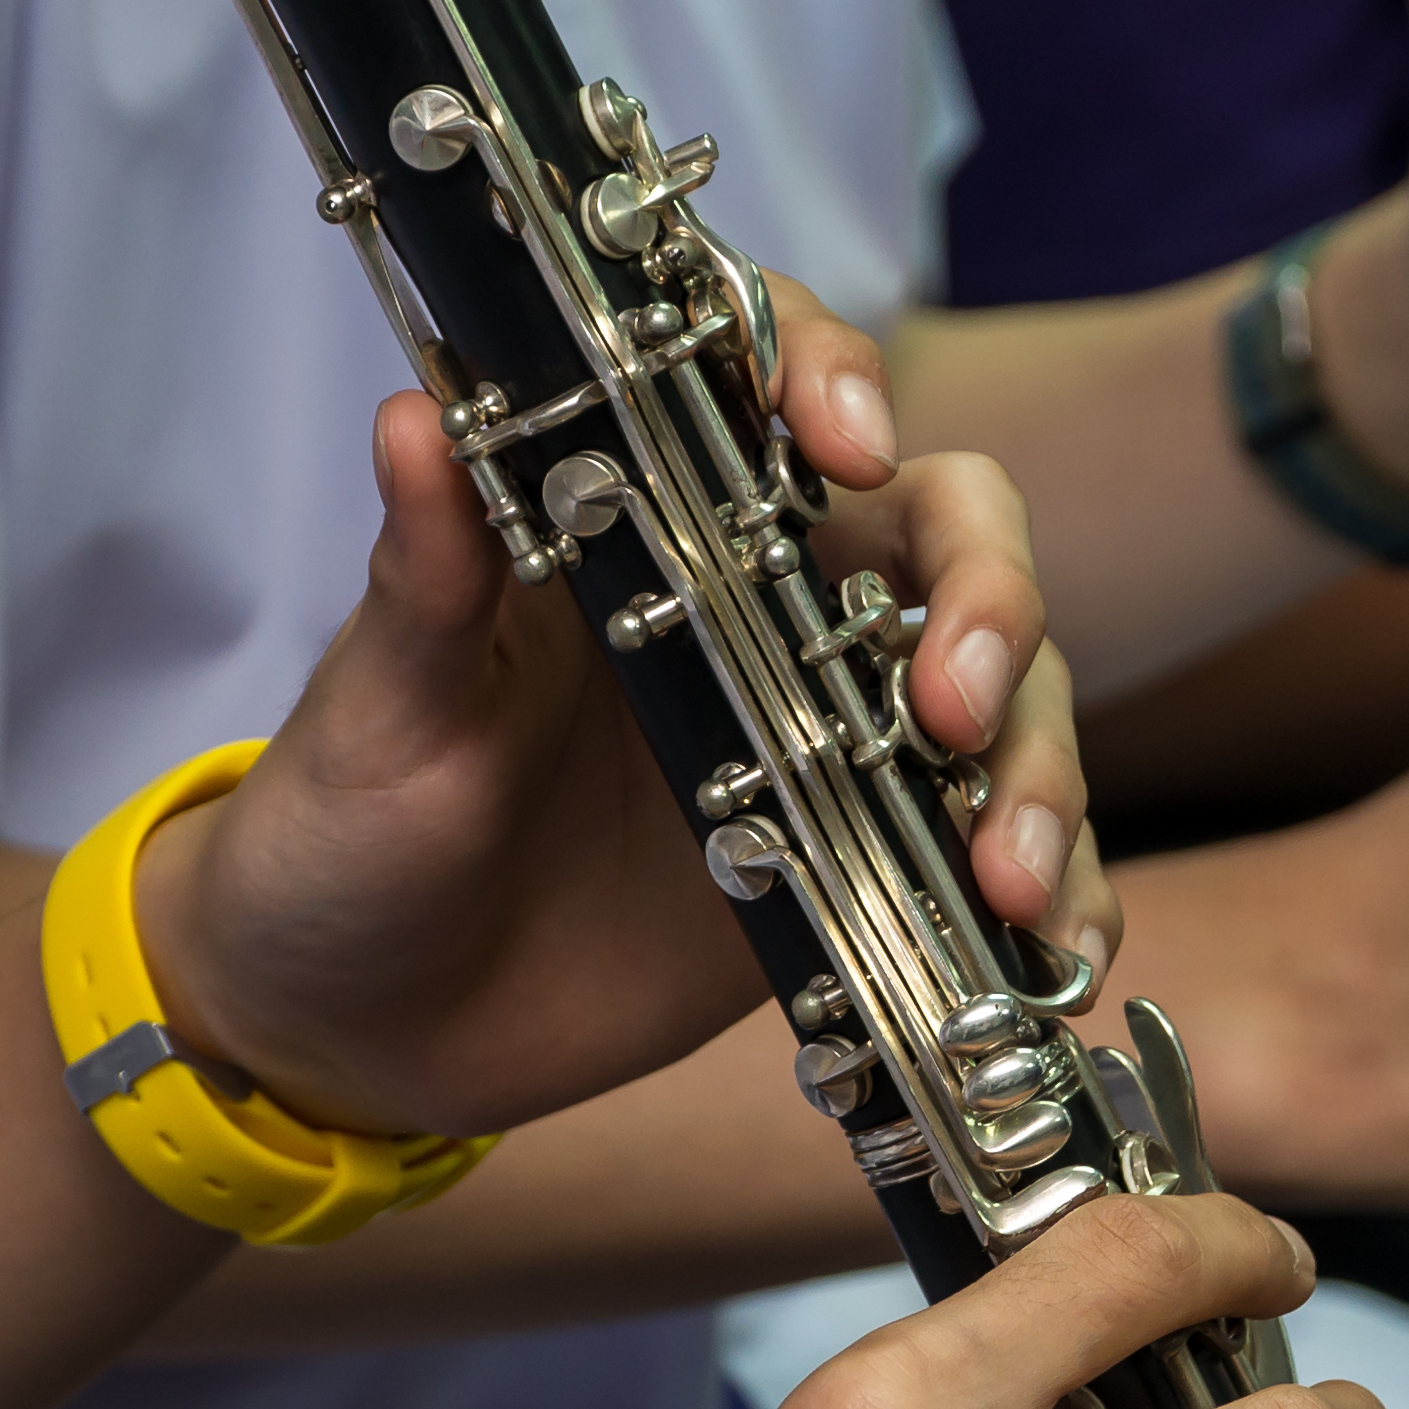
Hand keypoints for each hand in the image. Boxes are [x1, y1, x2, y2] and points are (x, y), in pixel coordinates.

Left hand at [138, 281, 1116, 1139]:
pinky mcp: (862, 870)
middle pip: (944, 536)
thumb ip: (423, 575)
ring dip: (1042, 769)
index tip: (844, 449)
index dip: (832, 376)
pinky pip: (996, 862)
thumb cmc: (346, 832)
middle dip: (993, 602)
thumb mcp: (380, 706)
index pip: (770, 381)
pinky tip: (1060, 951)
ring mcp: (830, 743)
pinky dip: (1062, 898)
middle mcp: (765, 610)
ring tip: (1015, 881)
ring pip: (1004, 699)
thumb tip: (412, 416)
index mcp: (644, 524)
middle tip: (955, 711)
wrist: (351, 1032)